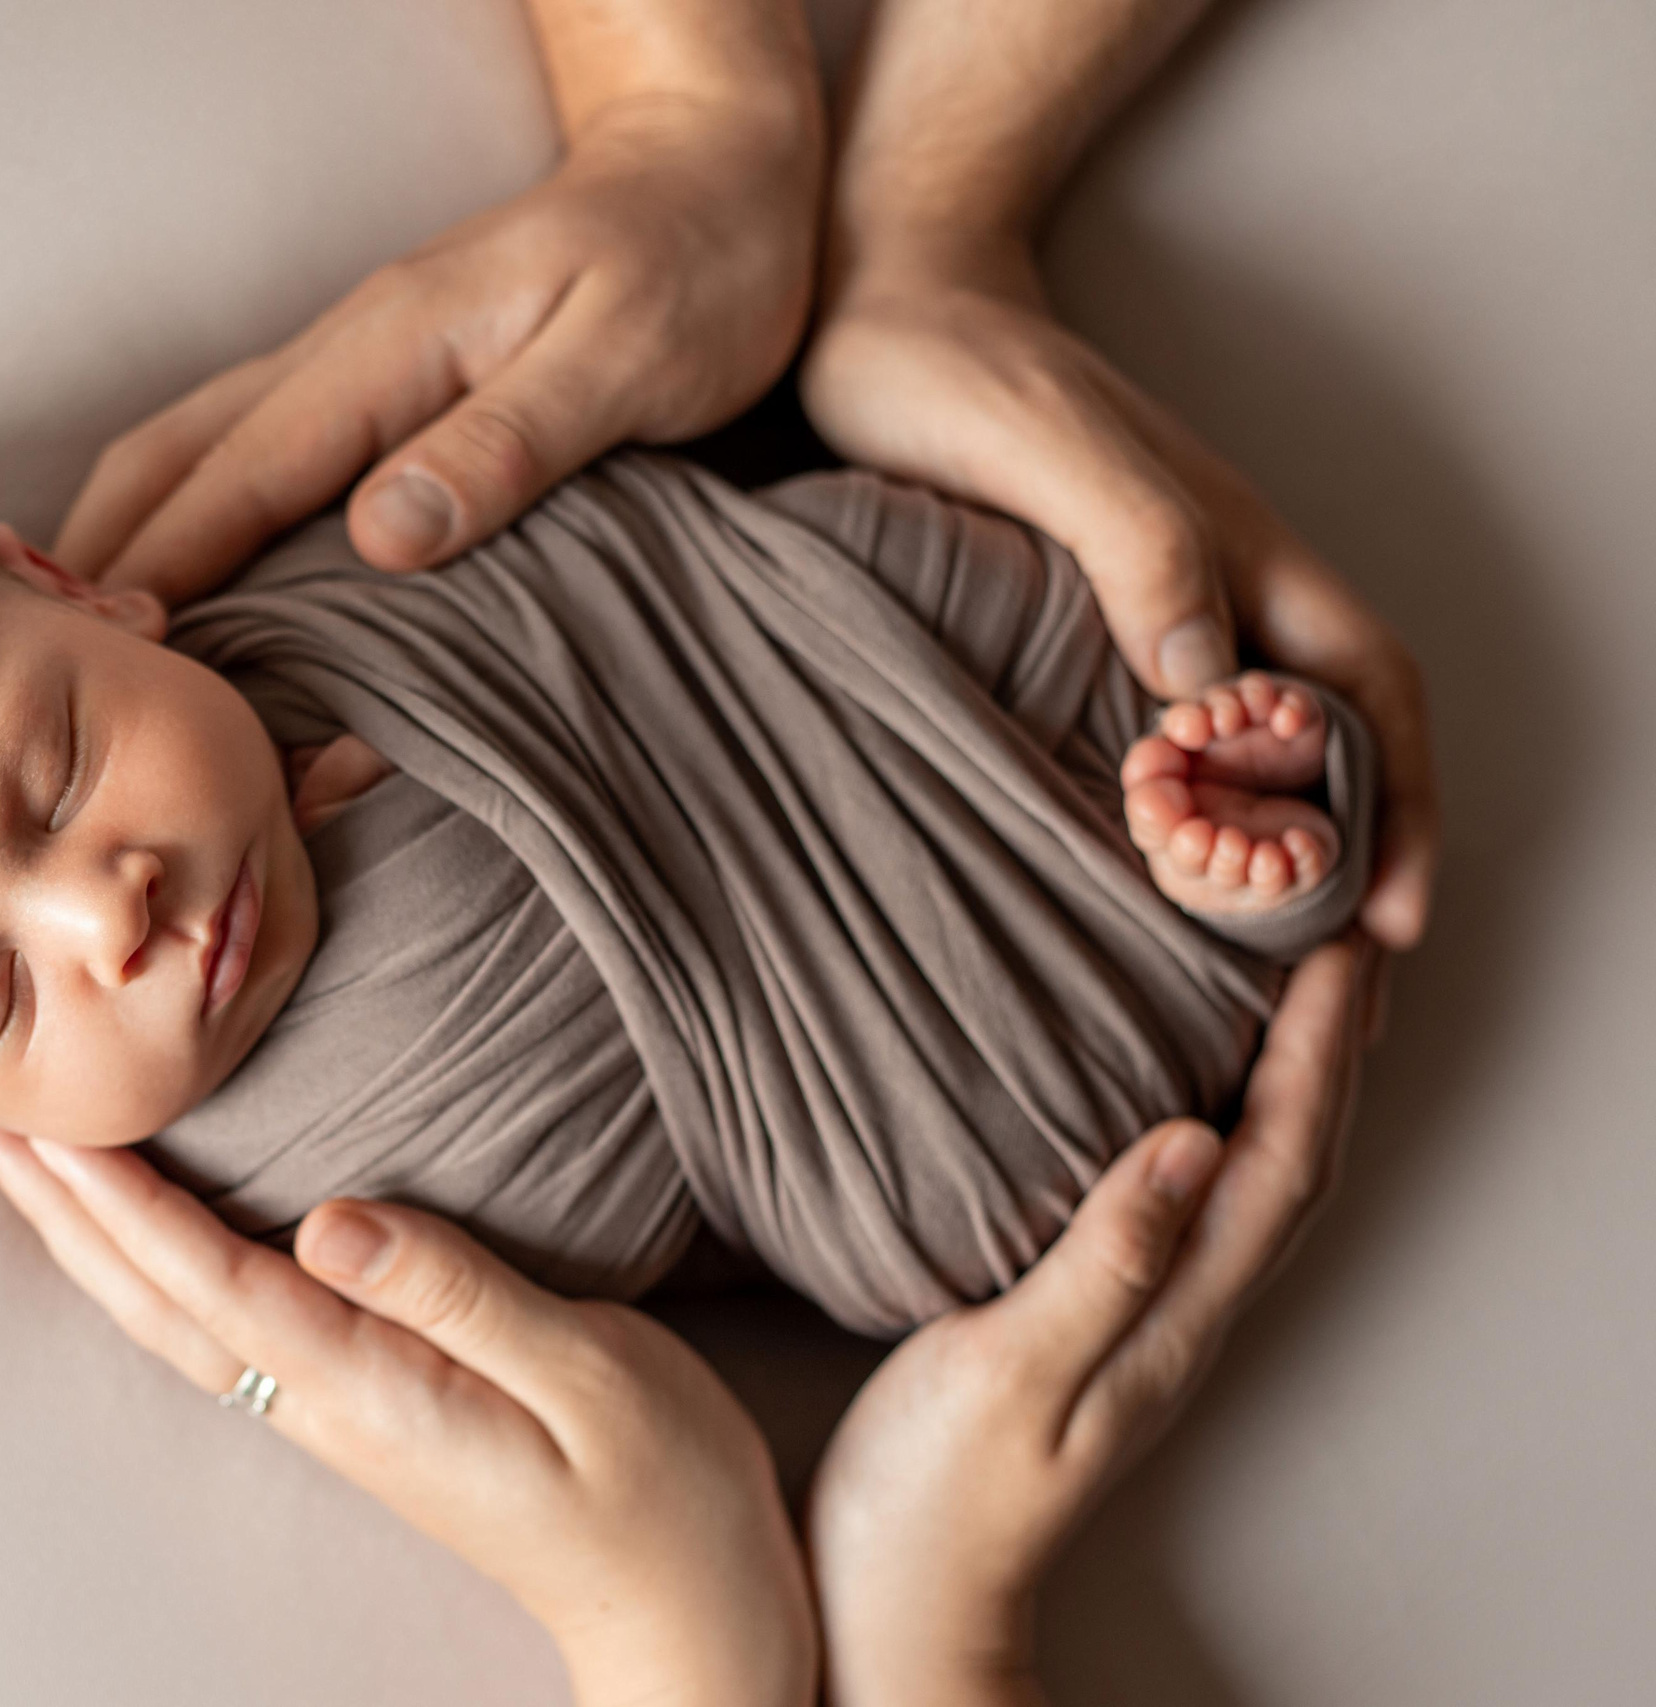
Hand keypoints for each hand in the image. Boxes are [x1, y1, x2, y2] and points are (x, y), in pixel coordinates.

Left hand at [0, 1123, 815, 1706]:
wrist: (684, 1614)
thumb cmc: (661, 1495)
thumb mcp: (593, 1381)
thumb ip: (461, 1294)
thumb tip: (330, 1218)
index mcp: (369, 1388)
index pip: (210, 1273)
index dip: (116, 1189)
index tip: (34, 1109)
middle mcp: (321, 1402)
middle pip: (148, 1292)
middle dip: (48, 1198)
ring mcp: (326, 1412)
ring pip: (162, 1310)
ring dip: (72, 1227)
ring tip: (3, 1147)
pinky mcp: (348, 1406)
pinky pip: (209, 1318)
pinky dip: (139, 1258)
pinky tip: (122, 1221)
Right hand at [56, 98, 817, 605]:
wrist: (717, 165)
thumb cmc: (695, 262)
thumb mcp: (627, 359)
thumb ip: (507, 446)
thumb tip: (382, 538)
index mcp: (392, 351)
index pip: (243, 477)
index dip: (168, 572)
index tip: (113, 663)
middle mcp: (348, 354)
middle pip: (174, 459)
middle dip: (101, 559)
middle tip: (62, 676)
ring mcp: (356, 368)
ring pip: (197, 453)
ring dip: (132, 541)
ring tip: (94, 650)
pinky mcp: (384, 390)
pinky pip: (252, 458)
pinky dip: (195, 524)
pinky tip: (191, 587)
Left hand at [802, 257, 1437, 949]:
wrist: (871, 302)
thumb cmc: (949, 366)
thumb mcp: (1043, 450)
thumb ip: (1135, 545)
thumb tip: (1206, 684)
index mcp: (1230, 549)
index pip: (1362, 689)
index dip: (1397, 802)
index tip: (1392, 920)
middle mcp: (1205, 584)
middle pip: (1320, 737)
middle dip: (1343, 855)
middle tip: (1324, 985)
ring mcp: (1137, 602)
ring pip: (1237, 744)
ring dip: (1256, 844)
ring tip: (1236, 962)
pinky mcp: (1063, 618)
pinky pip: (1146, 731)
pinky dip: (1166, 808)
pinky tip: (1122, 871)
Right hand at [806, 935, 1379, 1703]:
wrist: (903, 1600)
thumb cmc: (939, 1501)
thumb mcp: (1008, 1372)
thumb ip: (1103, 1263)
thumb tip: (1191, 1141)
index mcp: (1172, 1318)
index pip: (1281, 1162)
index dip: (1316, 1051)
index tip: (1335, 946)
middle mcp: (1179, 1314)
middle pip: (1290, 1161)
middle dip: (1328, 1047)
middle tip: (1341, 934)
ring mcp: (1142, 1319)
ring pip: (1245, 1177)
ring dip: (1282, 1076)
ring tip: (1282, 987)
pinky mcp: (1094, 1318)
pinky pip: (1184, 1196)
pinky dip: (1209, 1120)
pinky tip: (1174, 1090)